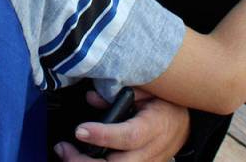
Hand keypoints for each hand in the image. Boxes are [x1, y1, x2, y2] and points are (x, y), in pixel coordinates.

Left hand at [54, 90, 187, 160]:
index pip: (129, 136)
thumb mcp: (148, 90)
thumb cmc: (164, 104)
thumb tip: (92, 97)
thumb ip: (121, 92)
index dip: (103, 135)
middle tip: (63, 148)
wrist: (182, 125)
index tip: (80, 130)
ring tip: (66, 153)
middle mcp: (151, 151)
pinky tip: (79, 158)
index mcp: (155, 127)